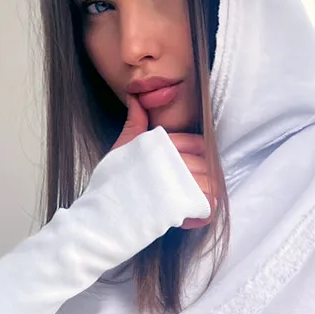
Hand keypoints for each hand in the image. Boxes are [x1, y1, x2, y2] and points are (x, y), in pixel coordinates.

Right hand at [111, 93, 212, 228]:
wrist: (104, 212)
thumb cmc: (112, 180)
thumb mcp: (122, 146)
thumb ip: (135, 123)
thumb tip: (136, 100)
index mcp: (165, 145)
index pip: (200, 144)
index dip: (198, 154)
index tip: (188, 166)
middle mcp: (175, 162)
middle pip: (207, 166)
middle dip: (202, 176)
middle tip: (189, 186)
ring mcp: (180, 186)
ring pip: (210, 186)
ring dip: (204, 194)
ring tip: (191, 200)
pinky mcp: (182, 210)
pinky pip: (208, 208)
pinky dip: (204, 212)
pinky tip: (193, 213)